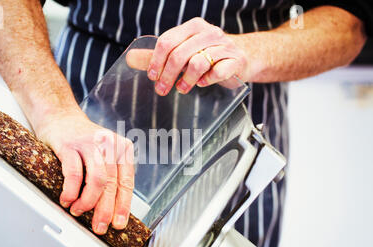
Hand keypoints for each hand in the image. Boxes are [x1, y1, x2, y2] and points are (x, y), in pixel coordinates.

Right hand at [35, 109, 134, 234]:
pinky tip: (67, 199)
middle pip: (112, 184)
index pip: (126, 182)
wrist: (60, 116)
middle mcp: (109, 144)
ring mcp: (90, 143)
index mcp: (122, 149)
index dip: (123, 205)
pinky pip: (74, 173)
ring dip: (87, 202)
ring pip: (96, 180)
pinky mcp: (70, 144)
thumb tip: (111, 208)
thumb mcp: (104, 154)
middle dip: (105, 210)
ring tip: (78, 211)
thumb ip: (110, 175)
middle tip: (99, 226)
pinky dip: (70, 191)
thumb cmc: (82, 140)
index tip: (118, 223)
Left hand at [127, 17, 249, 93]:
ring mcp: (224, 46)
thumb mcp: (185, 51)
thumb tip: (131, 58)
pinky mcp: (236, 60)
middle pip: (179, 54)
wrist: (245, 56)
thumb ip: (160, 55)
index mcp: (193, 27)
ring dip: (186, 80)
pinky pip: (217, 72)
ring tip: (182, 89)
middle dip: (167, 75)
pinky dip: (207, 80)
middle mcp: (209, 32)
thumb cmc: (209, 55)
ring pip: (197, 63)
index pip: (167, 42)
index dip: (156, 61)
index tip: (152, 76)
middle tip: (162, 90)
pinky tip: (202, 83)